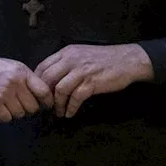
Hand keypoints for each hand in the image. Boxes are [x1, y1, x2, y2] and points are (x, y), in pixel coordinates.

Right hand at [0, 50, 52, 122]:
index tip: (46, 105)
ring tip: (5, 103)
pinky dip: (3, 116)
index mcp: (21, 72)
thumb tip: (42, 93)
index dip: (47, 101)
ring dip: (15, 112)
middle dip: (28, 108)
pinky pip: (7, 118)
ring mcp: (4, 94)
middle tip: (19, 104)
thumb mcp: (10, 66)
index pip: (43, 90)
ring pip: (20, 113)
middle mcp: (14, 82)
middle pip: (33, 106)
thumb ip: (26, 78)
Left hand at [36, 43, 153, 117]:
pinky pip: (76, 97)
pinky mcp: (92, 82)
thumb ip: (65, 64)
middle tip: (46, 106)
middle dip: (44, 95)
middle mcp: (71, 60)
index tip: (38, 94)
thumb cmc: (103, 59)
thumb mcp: (80, 55)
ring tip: (58, 112)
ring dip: (57, 104)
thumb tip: (49, 80)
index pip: (42, 67)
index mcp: (66, 53)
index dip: (37, 83)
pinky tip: (70, 113)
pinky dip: (71, 107)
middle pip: (47, 79)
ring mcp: (82, 71)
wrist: (128, 60)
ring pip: (60, 89)